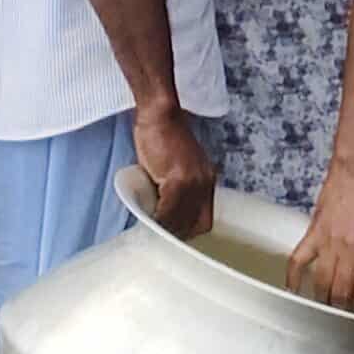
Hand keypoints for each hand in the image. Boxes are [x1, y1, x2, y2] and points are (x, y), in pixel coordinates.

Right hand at [134, 104, 216, 239]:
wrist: (160, 116)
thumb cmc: (163, 137)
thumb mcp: (177, 167)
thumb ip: (176, 190)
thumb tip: (164, 215)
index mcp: (207, 180)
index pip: (204, 220)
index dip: (188, 232)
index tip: (172, 237)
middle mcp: (205, 183)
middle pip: (194, 224)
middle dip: (176, 234)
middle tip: (158, 237)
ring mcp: (194, 182)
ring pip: (180, 220)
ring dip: (164, 229)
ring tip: (150, 231)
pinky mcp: (179, 179)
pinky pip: (167, 210)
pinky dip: (157, 219)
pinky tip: (147, 220)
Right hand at [287, 160, 353, 313]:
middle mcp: (350, 252)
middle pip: (341, 293)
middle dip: (342, 310)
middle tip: (342, 317)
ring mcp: (329, 245)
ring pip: (321, 283)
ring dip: (321, 299)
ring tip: (323, 309)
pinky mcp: (312, 235)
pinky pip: (298, 262)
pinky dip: (293, 279)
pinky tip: (293, 291)